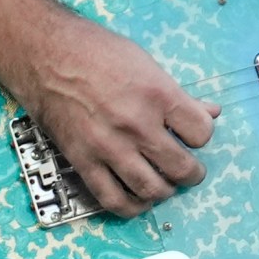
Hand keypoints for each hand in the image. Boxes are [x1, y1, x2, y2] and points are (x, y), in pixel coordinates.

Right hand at [11, 12, 218, 217]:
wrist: (47, 55)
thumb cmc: (97, 52)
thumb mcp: (147, 64)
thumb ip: (180, 94)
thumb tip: (211, 112)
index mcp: (158, 95)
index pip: (202, 133)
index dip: (203, 136)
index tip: (195, 135)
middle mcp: (137, 125)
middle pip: (181, 167)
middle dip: (192, 173)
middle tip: (189, 170)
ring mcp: (109, 146)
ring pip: (151, 189)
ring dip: (165, 191)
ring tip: (165, 184)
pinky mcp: (84, 161)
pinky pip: (113, 199)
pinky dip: (131, 206)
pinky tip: (138, 199)